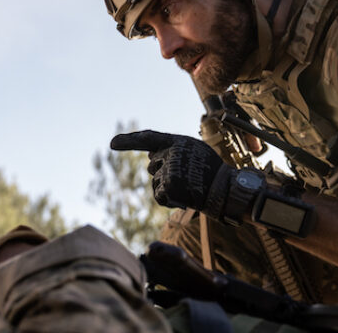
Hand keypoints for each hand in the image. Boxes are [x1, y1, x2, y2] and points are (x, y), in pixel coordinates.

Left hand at [110, 130, 230, 209]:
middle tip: (186, 177)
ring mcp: (169, 169)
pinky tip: (183, 198)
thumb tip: (149, 154)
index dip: (129, 140)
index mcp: (177, 141)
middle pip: (152, 165)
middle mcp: (171, 153)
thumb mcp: (194, 151)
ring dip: (167, 187)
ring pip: (155, 181)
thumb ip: (172, 149)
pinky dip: (169, 199)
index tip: (112, 144)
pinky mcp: (169, 185)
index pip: (148, 138)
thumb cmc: (210, 170)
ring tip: (188, 187)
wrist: (224, 190)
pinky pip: (159, 195)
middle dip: (163, 172)